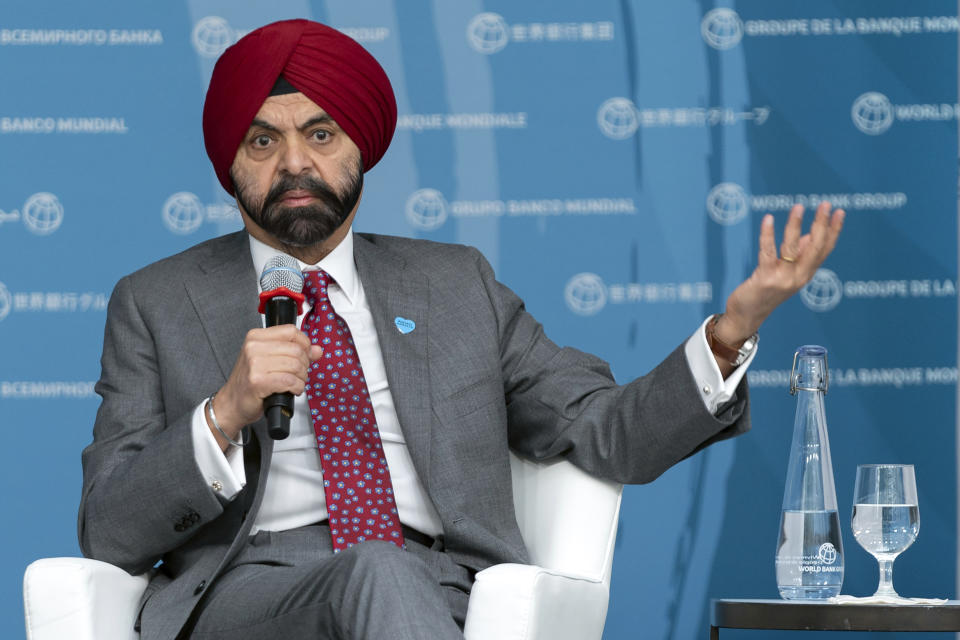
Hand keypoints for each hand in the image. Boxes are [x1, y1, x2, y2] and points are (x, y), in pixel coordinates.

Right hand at [207, 325, 322, 448]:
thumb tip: (317, 350)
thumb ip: (295, 352)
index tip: (305, 355)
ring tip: (294, 383)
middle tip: (298, 375)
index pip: (291, 331)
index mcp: (255, 337)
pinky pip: (290, 380)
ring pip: (295, 365)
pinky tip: (291, 390)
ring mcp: (254, 364)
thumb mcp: (270, 360)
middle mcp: (253, 347)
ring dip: (301, 378)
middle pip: (296, 350)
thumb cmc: (250, 382)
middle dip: (304, 365)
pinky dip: (297, 387)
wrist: (231, 404)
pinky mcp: (258, 381)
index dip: (304, 344)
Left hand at [715, 201, 844, 348]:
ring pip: (792, 248)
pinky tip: (768, 219)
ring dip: (795, 226)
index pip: (825, 249)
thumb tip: (810, 233)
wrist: (747, 316)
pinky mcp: (765, 279)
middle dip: (821, 224)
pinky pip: (767, 252)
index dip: (833, 230)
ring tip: (798, 207)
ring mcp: (783, 279)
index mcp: (806, 274)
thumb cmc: (766, 290)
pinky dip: (767, 235)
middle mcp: (799, 277)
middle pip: (815, 248)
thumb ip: (799, 254)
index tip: (839, 211)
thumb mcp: (787, 272)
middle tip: (825, 204)